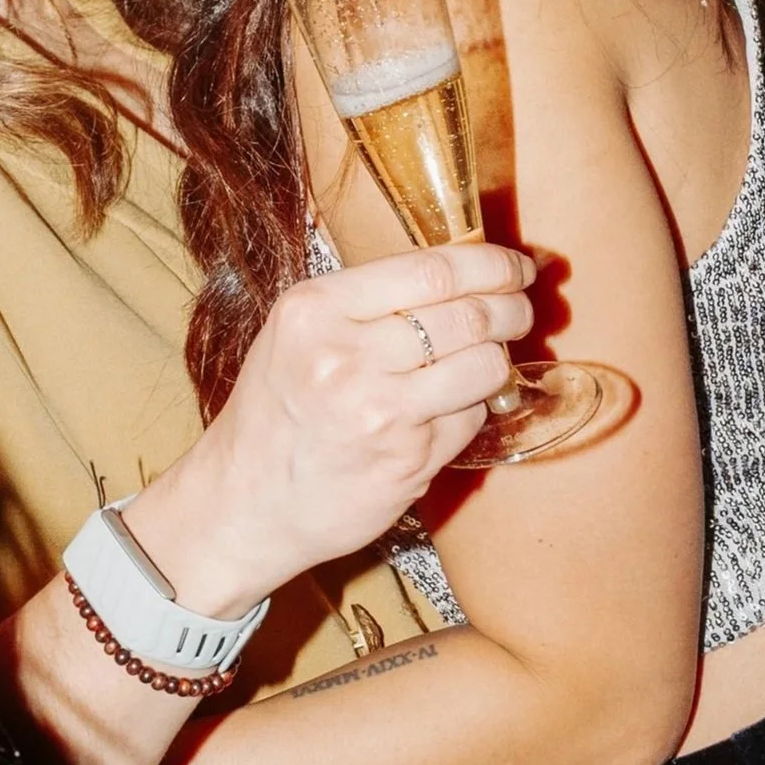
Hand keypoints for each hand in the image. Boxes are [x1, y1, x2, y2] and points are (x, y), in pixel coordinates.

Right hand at [121, 244, 535, 619]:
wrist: (244, 501)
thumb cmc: (275, 409)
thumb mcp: (297, 332)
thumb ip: (365, 301)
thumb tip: (459, 273)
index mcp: (316, 310)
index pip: (432, 270)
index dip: (490, 263)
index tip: (513, 264)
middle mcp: (346, 357)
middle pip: (467, 314)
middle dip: (510, 307)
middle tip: (520, 307)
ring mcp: (379, 413)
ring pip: (482, 366)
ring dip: (499, 358)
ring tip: (493, 355)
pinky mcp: (407, 463)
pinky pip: (470, 418)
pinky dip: (473, 407)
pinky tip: (454, 406)